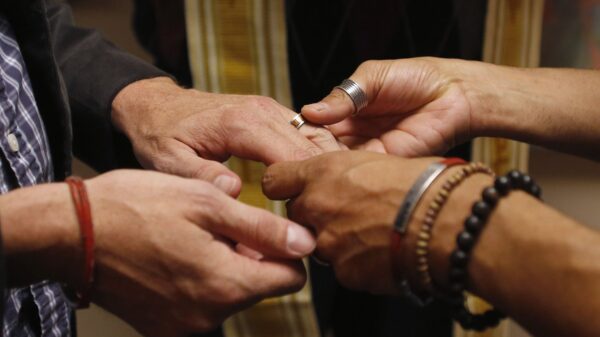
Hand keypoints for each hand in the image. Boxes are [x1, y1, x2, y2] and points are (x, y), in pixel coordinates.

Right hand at [1, 170, 314, 335]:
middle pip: (259, 287)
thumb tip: (305, 243)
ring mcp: (183, 326)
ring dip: (223, 266)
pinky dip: (198, 281)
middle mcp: (209, 317)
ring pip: (229, 294)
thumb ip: (262, 228)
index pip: (291, 279)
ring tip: (192, 236)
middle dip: (250, 256)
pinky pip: (200, 305)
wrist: (71, 233)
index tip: (267, 229)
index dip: (286, 250)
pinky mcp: (161, 327)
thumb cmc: (135, 207)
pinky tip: (175, 255)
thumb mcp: (206, 203)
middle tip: (219, 225)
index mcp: (226, 285)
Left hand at [112, 77, 341, 195]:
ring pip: (316, 137)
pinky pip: (308, 131)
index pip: (292, 158)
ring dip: (325, 167)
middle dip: (319, 182)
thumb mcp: (168, 161)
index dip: (303, 191)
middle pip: (311, 149)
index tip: (300, 221)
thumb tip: (236, 190)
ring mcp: (271, 109)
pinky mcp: (273, 112)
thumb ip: (201, 176)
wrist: (156, 106)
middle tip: (319, 217)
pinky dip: (318, 154)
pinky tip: (318, 180)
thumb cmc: (160, 135)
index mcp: (242, 124)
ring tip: (325, 200)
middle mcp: (263, 111)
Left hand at [262, 151, 437, 293]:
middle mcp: (318, 206)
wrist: (448, 221)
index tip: (293, 188)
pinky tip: (384, 250)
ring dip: (338, 239)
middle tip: (347, 212)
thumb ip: (344, 172)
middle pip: (296, 214)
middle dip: (315, 215)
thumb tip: (339, 179)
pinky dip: (358, 261)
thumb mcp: (377, 160)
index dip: (285, 185)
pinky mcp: (345, 272)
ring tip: (374, 231)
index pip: (274, 180)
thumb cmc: (423, 184)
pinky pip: (343, 267)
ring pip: (319, 243)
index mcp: (323, 172)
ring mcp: (329, 243)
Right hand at [301, 58, 475, 156]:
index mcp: (346, 113)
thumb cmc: (416, 78)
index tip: (284, 139)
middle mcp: (354, 136)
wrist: (454, 94)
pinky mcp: (385, 163)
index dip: (301, 133)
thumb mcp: (372, 78)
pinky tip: (331, 171)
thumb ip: (342, 96)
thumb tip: (309, 112)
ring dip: (324, 166)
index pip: (315, 127)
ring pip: (338, 164)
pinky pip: (360, 171)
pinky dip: (346, 172)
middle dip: (308, 154)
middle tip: (290, 158)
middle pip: (322, 150)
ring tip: (305, 167)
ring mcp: (368, 151)